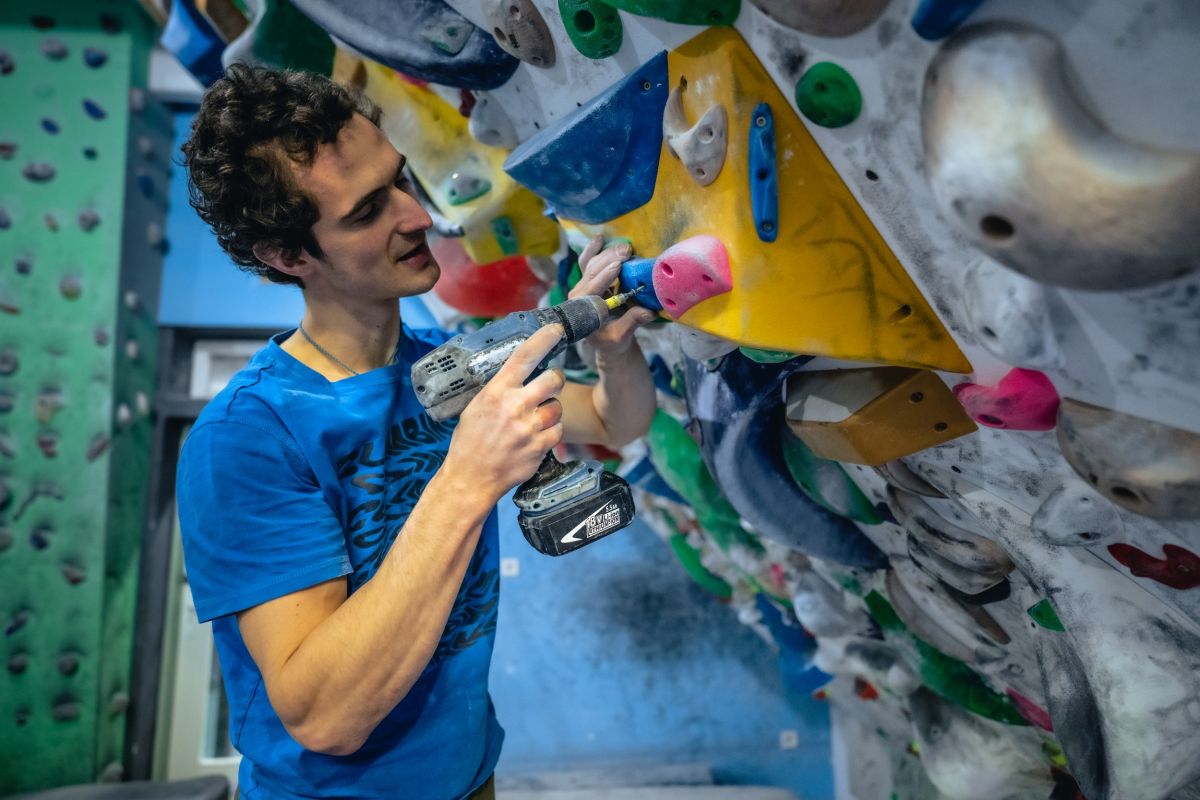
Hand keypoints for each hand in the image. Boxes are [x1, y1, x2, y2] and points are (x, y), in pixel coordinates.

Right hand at [443, 325, 566, 502]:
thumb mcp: (477, 406)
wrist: (471, 478)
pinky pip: (557, 430)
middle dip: (555, 379)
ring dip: (550, 410)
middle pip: (553, 379)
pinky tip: (535, 437)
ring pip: (557, 406)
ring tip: (534, 419)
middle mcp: (516, 406)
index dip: (544, 339)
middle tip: (549, 384)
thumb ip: (499, 389)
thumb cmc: (470, 441)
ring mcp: (530, 427)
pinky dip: (550, 432)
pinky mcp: (540, 446)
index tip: (556, 330)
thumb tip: (518, 371)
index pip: (525, 356)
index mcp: (497, 391)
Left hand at [570, 235, 656, 356]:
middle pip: (592, 272)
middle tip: (627, 250)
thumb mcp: (621, 336)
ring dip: (607, 253)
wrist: (605, 341)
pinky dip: (594, 249)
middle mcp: (578, 295)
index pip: (592, 290)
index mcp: (583, 310)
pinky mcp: (587, 280)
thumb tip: (649, 312)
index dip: (604, 277)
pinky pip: (588, 261)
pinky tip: (601, 239)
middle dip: (609, 259)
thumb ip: (632, 322)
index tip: (618, 265)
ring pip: (590, 264)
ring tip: (625, 247)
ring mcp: (582, 286)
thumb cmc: (611, 341)